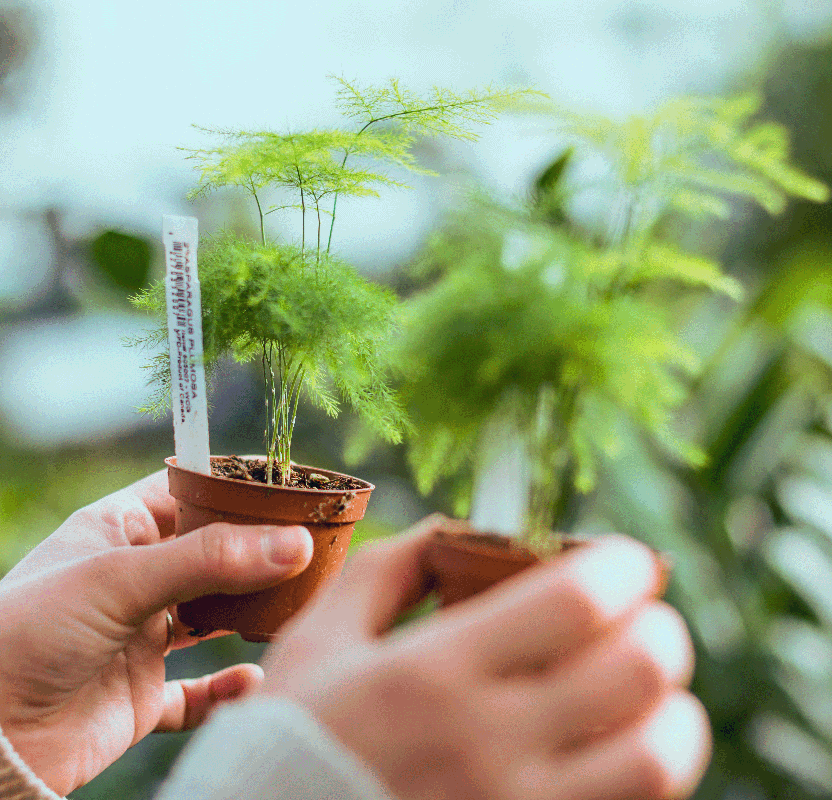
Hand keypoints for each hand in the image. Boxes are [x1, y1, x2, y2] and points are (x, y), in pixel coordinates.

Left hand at [0, 470, 312, 795]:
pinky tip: (251, 681)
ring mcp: (139, 637)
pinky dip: (226, 689)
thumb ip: (209, 560)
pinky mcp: (140, 694)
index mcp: (116, 531)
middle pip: (210, 553)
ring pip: (211, 617)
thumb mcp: (119, 579)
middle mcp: (132, 579)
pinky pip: (196, 691)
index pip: (186, 491)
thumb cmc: (26, 633)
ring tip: (294, 603)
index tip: (287, 483)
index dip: (232, 486)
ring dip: (248, 614)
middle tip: (309, 542)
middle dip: (256, 550)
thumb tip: (293, 543)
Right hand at [262, 517, 709, 799]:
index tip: (627, 560)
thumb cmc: (292, 735)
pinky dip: (644, 768)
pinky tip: (614, 744)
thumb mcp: (321, 636)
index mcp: (433, 673)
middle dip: (658, 627)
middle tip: (639, 618)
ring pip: (655, 757)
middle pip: (636, 671)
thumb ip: (391, 569)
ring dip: (670, 708)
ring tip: (642, 688)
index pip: (573, 602)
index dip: (622, 567)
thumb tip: (458, 529)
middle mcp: (486, 745)